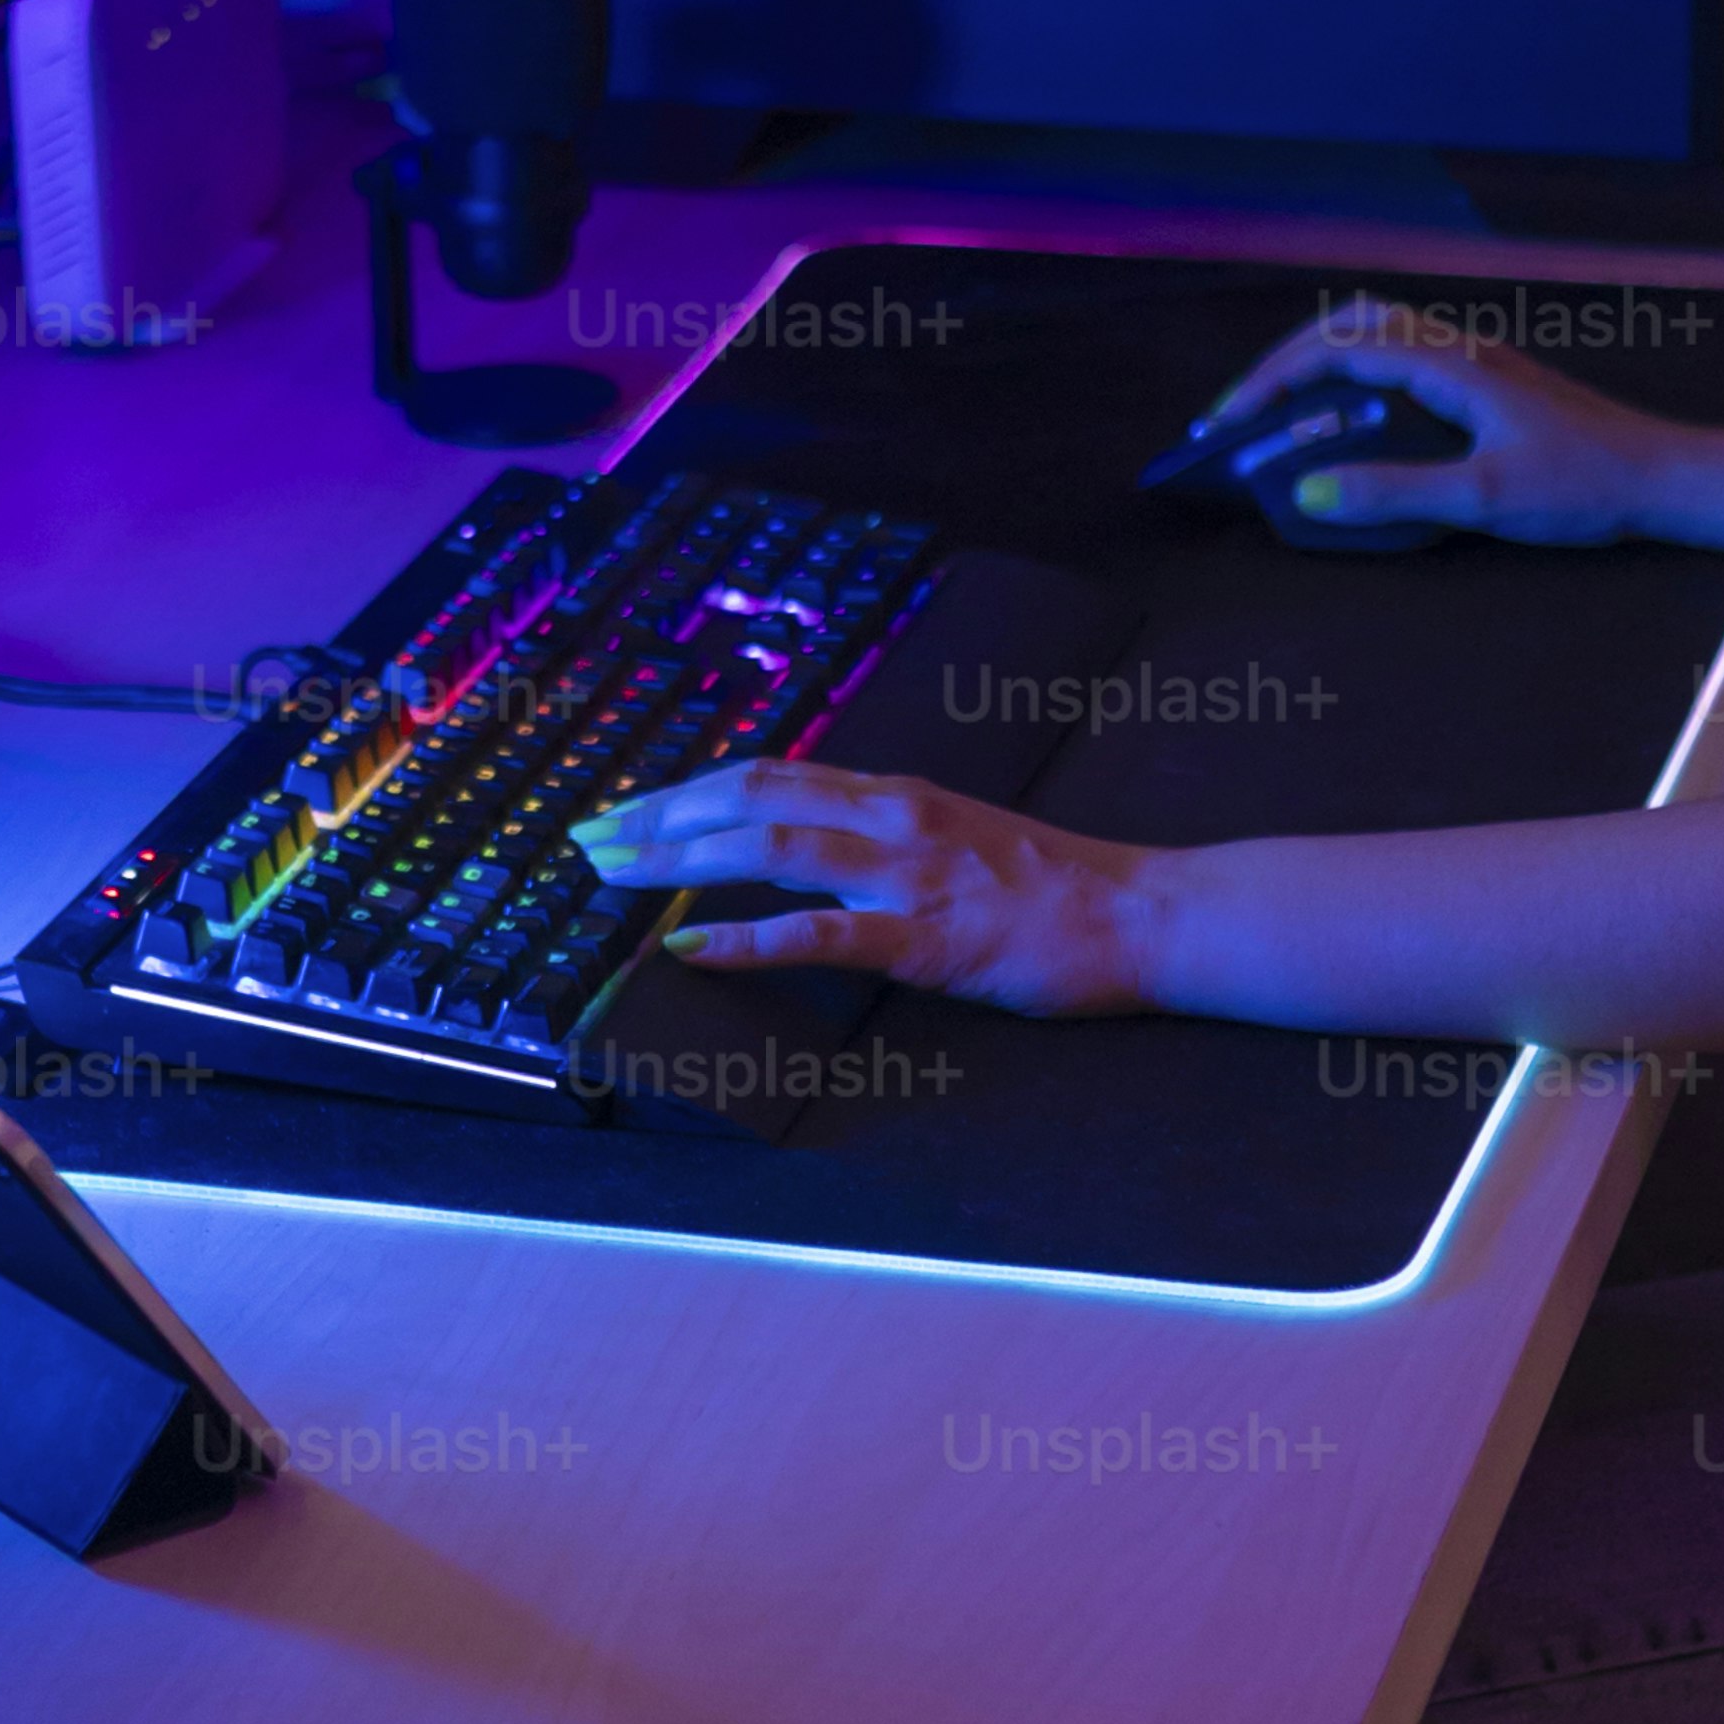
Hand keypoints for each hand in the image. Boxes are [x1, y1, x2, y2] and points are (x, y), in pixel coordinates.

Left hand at [572, 759, 1159, 1015]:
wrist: (1137, 912)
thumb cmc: (1050, 887)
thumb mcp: (954, 837)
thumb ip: (883, 836)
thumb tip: (803, 849)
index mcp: (893, 793)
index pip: (767, 774)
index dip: (685, 790)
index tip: (621, 812)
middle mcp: (890, 814)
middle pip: (750, 795)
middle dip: (659, 816)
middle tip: (586, 840)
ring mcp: (906, 871)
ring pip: (770, 845)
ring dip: (680, 859)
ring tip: (614, 877)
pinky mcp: (925, 936)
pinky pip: (819, 935)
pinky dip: (746, 940)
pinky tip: (692, 949)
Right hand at [1187, 304, 1683, 546]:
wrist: (1662, 475)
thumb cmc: (1581, 486)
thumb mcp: (1484, 497)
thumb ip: (1396, 493)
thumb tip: (1310, 488)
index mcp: (1447, 365)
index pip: (1335, 353)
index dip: (1270, 385)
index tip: (1222, 425)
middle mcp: (1455, 347)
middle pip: (1346, 325)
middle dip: (1282, 363)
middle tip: (1235, 414)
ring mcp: (1473, 358)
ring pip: (1375, 328)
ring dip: (1319, 356)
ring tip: (1280, 404)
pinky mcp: (1487, 377)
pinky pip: (1401, 348)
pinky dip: (1356, 366)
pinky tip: (1353, 410)